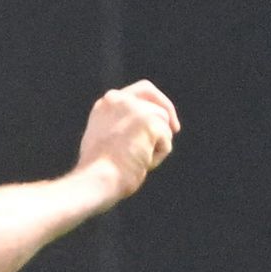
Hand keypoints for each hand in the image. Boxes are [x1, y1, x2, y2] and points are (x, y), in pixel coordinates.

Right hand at [78, 80, 178, 200]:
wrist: (95, 179)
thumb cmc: (98, 169)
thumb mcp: (104, 138)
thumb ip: (120, 124)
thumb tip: (147, 129)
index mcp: (106, 104)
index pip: (138, 91)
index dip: (153, 103)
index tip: (162, 118)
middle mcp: (118, 99)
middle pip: (153, 95)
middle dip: (167, 110)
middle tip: (175, 129)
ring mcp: (134, 109)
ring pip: (163, 123)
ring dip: (156, 144)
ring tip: (137, 160)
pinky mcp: (149, 122)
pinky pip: (166, 140)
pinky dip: (158, 155)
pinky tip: (141, 163)